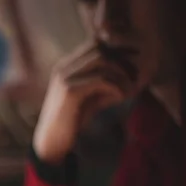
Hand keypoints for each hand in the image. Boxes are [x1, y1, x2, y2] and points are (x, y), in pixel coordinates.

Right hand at [33, 41, 134, 163]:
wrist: (52, 141)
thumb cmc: (70, 120)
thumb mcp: (88, 97)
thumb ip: (101, 84)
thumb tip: (126, 75)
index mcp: (65, 67)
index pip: (94, 44)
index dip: (116, 52)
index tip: (130, 67)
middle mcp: (63, 68)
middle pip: (99, 48)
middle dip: (120, 61)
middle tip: (133, 78)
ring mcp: (65, 78)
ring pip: (102, 60)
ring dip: (120, 74)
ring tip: (128, 89)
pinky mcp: (70, 91)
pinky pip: (101, 79)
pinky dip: (116, 87)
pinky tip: (120, 98)